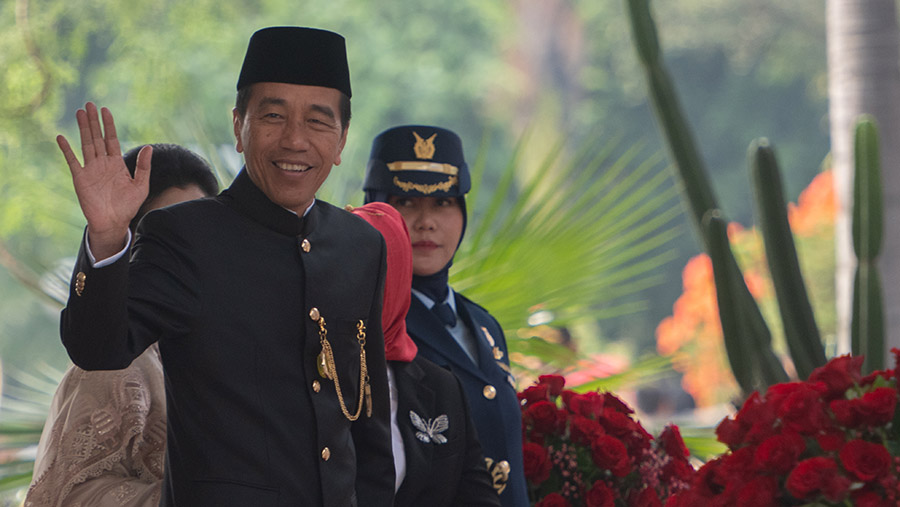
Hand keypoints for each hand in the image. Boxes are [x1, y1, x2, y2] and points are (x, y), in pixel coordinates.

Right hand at [57, 103, 150, 257]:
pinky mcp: (80, 178)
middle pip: (97, 138)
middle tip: (90, 104)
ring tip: (80, 112)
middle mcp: (103, 164)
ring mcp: (91, 170)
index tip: (106, 110)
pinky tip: (61, 137)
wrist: (113, 222)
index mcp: (117, 164)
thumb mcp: (141, 186)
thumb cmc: (128, 206)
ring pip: (86, 144)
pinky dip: (66, 150)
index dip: (109, 125)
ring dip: (83, 129)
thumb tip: (150, 147)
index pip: (112, 139)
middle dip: (94, 121)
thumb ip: (144, 167)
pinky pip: (72, 161)